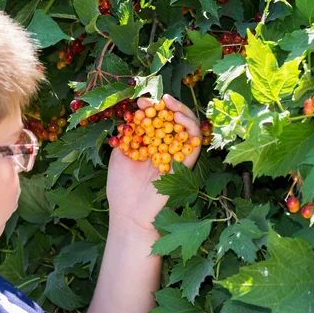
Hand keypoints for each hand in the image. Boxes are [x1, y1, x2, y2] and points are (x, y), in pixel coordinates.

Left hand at [106, 94, 201, 232]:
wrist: (128, 213)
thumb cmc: (120, 187)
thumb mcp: (119, 154)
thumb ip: (126, 135)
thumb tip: (131, 113)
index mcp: (150, 143)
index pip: (156, 119)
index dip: (151, 108)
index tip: (141, 101)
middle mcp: (166, 147)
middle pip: (175, 120)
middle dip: (167, 107)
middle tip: (158, 99)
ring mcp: (176, 155)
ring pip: (188, 128)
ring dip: (183, 112)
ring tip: (171, 104)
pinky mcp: (185, 165)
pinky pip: (194, 144)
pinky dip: (191, 129)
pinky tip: (180, 119)